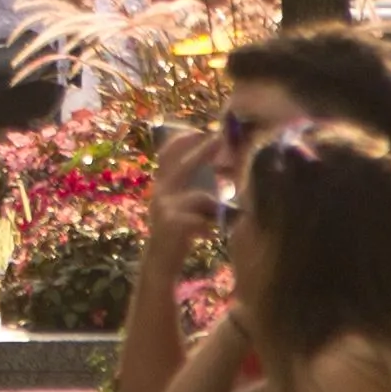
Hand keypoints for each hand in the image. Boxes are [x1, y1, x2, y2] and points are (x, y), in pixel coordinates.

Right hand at [144, 121, 230, 259]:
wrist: (160, 261)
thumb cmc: (178, 230)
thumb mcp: (181, 204)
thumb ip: (195, 188)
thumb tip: (223, 171)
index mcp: (162, 185)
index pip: (167, 155)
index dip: (182, 140)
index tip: (200, 130)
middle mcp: (159, 192)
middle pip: (183, 167)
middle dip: (203, 152)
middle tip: (220, 139)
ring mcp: (163, 208)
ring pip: (200, 198)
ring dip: (217, 206)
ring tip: (231, 217)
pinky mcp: (171, 224)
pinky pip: (200, 220)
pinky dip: (211, 226)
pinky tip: (213, 234)